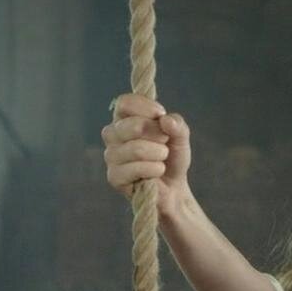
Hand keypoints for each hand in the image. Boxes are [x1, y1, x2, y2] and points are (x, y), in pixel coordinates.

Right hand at [101, 93, 193, 210]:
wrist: (173, 188)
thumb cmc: (171, 158)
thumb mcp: (180, 137)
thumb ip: (177, 125)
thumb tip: (165, 119)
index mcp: (124, 119)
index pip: (124, 103)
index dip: (145, 106)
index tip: (161, 114)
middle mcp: (112, 135)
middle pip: (132, 125)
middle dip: (157, 134)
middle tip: (165, 142)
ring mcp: (111, 156)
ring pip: (136, 148)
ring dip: (159, 154)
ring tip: (162, 159)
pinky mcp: (114, 177)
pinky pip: (136, 168)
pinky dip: (155, 169)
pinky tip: (157, 171)